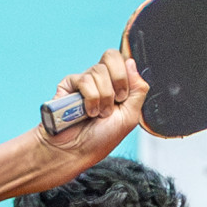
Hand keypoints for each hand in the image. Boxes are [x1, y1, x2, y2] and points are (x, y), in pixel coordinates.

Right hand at [35, 50, 148, 168]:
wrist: (78, 150)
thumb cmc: (101, 138)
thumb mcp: (130, 116)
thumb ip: (138, 89)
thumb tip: (131, 62)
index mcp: (116, 84)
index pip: (123, 60)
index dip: (126, 75)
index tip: (123, 97)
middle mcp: (99, 80)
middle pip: (111, 56)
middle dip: (117, 80)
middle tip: (115, 101)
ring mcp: (83, 81)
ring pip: (99, 71)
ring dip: (103, 98)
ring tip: (97, 114)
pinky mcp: (68, 85)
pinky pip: (84, 80)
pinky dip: (90, 99)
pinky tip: (86, 112)